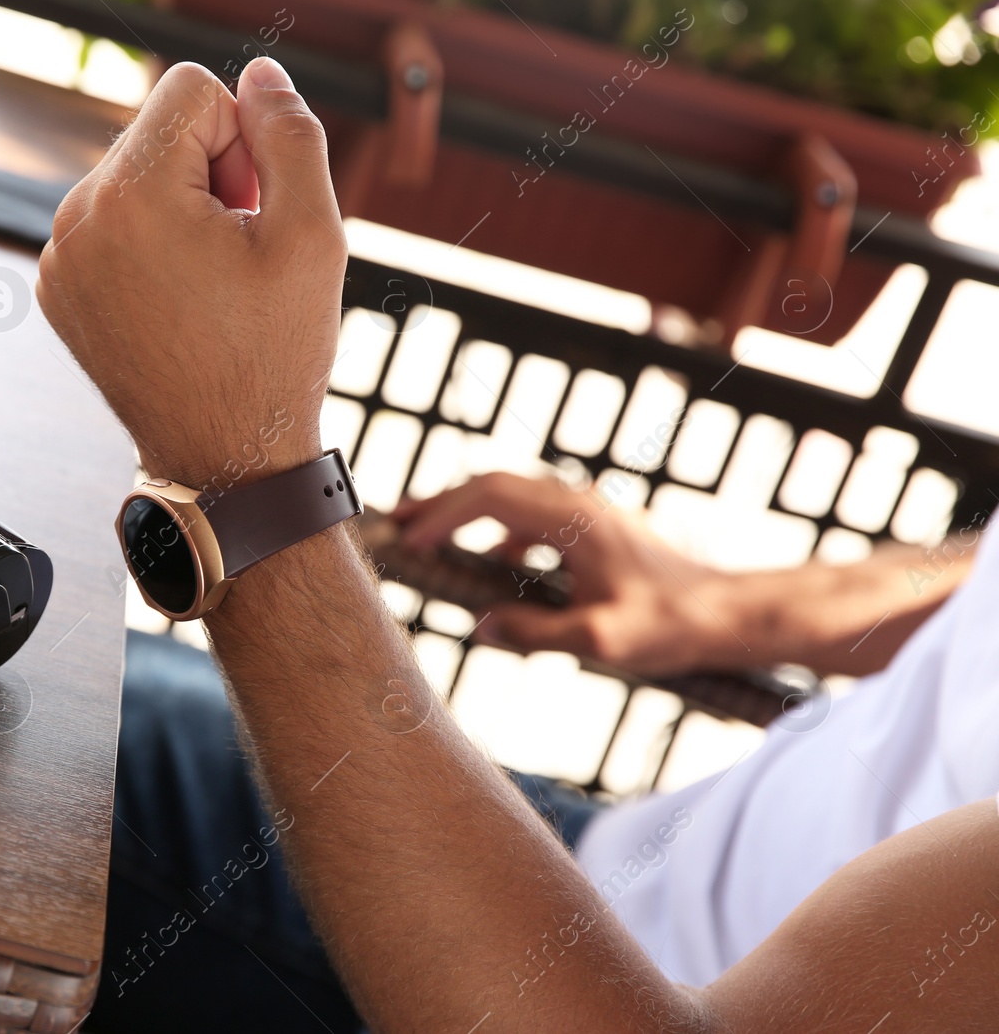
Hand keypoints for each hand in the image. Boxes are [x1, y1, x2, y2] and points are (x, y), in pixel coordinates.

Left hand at [36, 59, 344, 487]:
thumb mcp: (312, 233)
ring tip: (213, 283)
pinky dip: (151, 246)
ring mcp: (59, 257)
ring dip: (183, 209)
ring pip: (137, 177)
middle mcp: (75, 218)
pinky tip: (182, 302)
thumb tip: (260, 75)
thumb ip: (290, 133)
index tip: (252, 211)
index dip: (244, 140)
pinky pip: (113, 224)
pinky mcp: (59, 288)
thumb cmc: (272, 355)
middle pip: (160, 132)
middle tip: (239, 254)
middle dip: (211, 173)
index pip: (192, 88)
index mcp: (128, 195)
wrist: (224, 457)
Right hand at [392, 472, 732, 676]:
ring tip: (428, 535)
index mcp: (573, 519)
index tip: (409, 538)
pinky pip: (531, 517)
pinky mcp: (595, 529)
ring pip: (511, 497)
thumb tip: (480, 627)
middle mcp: (577, 504)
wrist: (730, 613)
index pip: (489, 498)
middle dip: (441, 502)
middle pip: (492, 486)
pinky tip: (489, 563)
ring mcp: (587, 513)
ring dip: (466, 513)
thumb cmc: (673, 625)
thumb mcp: (601, 640)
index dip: (442, 515)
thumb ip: (535, 634)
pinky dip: (496, 530)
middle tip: (396, 520)